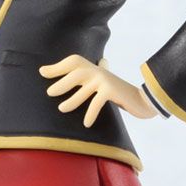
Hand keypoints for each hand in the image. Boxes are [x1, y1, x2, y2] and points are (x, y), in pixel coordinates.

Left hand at [39, 54, 158, 127]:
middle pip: (76, 73)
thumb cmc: (119, 94)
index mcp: (94, 68)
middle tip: (49, 93)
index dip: (58, 66)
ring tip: (62, 109)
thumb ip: (88, 80)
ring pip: (83, 89)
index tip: (42, 72)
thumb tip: (69, 78)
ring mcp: (104, 79)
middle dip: (61, 82)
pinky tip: (86, 123)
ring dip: (72, 100)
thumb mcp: (102, 85)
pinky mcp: (111, 90)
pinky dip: (90, 113)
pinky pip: (96, 101)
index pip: (73, 61)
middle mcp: (98, 71)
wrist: (143, 100)